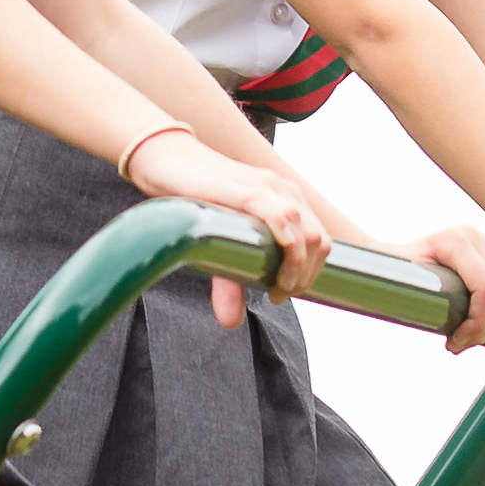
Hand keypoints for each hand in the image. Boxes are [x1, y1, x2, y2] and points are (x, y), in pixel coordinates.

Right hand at [126, 121, 333, 299]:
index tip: (285, 292)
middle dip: (305, 276)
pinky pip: (275, 211)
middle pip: (318, 240)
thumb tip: (231, 324)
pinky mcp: (242, 188)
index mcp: (285, 199)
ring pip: (303, 229)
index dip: (311, 274)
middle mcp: (282, 190)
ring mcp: (265, 186)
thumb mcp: (217, 246)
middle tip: (278, 294)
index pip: (319, 240)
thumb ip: (229, 281)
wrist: (165, 160)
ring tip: (275, 288)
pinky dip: (284, 237)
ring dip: (296, 266)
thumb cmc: (194, 202)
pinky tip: (279, 254)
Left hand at [396, 221, 484, 352]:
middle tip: (456, 346)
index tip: (454, 341)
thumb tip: (444, 320)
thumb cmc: (388, 271)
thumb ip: (425, 298)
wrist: (387, 259)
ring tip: (461, 341)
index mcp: (457, 240)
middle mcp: (476, 239)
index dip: (477, 322)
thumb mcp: (402, 283)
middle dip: (481, 329)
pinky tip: (468, 330)